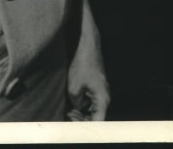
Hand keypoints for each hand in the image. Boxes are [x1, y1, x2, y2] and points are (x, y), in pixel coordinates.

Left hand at [66, 0, 109, 120]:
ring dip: (81, 114)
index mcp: (103, 99)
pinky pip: (90, 102)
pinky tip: (71, 105)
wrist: (86, 44)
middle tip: (69, 118)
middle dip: (82, 121)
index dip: (85, 128)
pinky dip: (81, 106)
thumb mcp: (74, 88)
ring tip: (68, 112)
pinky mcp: (95, 87)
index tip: (74, 128)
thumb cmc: (82, 64)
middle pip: (96, 118)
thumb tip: (76, 110)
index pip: (98, 123)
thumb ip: (76, 105)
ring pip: (92, 110)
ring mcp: (100, 92)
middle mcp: (104, 96)